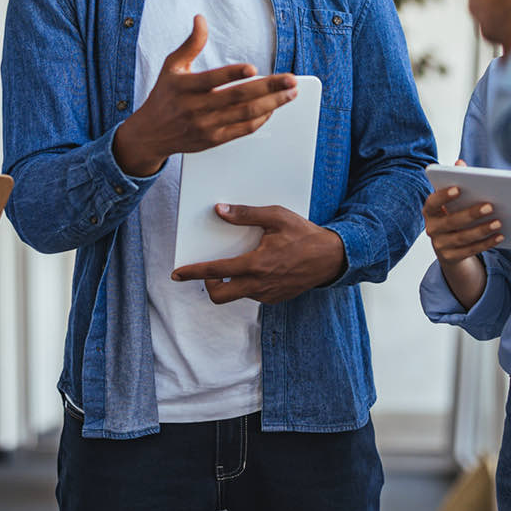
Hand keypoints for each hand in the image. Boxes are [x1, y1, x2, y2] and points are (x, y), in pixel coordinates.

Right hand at [112, 16, 298, 175]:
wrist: (151, 134)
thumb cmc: (164, 96)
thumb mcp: (172, 66)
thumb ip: (190, 44)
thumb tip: (200, 19)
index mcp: (185, 87)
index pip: (212, 80)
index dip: (233, 74)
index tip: (253, 68)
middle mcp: (196, 108)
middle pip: (237, 97)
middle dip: (268, 88)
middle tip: (290, 80)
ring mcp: (206, 126)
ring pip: (245, 114)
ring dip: (272, 103)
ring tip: (290, 93)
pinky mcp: (213, 140)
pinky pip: (242, 130)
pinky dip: (260, 119)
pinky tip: (273, 108)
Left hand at [170, 204, 345, 303]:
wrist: (332, 258)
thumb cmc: (305, 235)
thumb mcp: (276, 216)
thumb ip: (246, 214)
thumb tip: (220, 210)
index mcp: (256, 264)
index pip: (215, 271)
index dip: (192, 272)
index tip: (177, 273)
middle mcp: (259, 284)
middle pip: (219, 295)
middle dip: (208, 285)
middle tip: (210, 270)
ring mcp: (268, 295)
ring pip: (237, 294)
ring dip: (232, 281)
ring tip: (241, 261)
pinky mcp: (275, 299)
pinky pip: (253, 295)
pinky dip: (248, 284)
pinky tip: (259, 267)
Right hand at [421, 160, 496, 309]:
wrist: (447, 245)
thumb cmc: (452, 214)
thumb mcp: (452, 200)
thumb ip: (456, 180)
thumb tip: (459, 163)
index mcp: (430, 211)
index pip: (432, 202)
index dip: (443, 196)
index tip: (458, 188)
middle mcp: (432, 228)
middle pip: (451, 222)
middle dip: (471, 214)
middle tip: (490, 205)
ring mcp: (440, 245)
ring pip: (462, 238)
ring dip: (482, 230)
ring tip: (498, 222)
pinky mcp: (451, 257)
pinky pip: (470, 251)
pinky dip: (486, 243)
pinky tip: (499, 236)